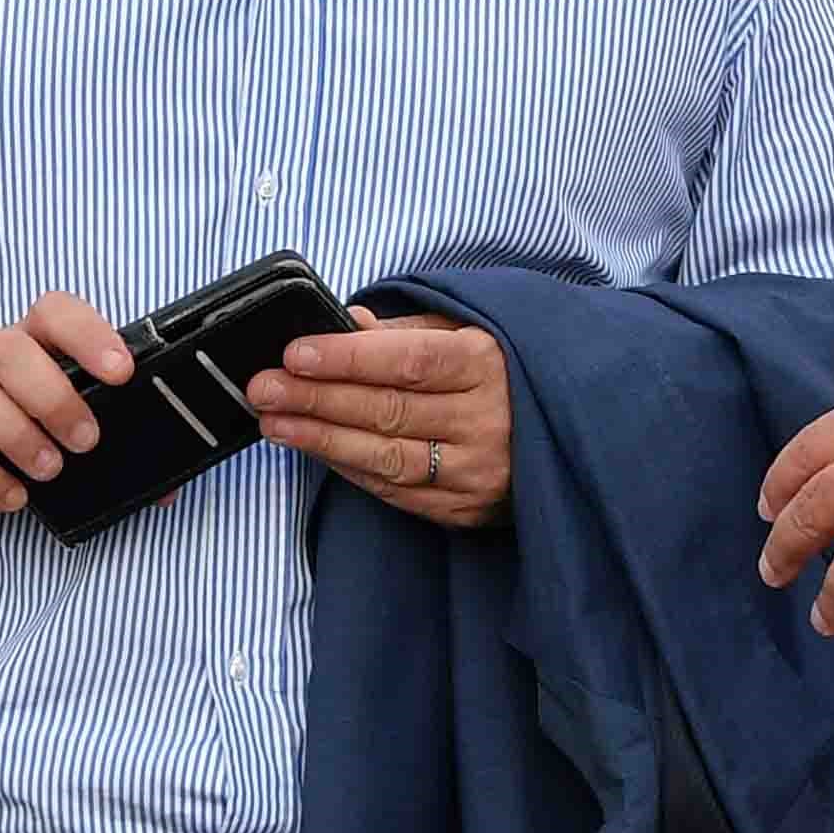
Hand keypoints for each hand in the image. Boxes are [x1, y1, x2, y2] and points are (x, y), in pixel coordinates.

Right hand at [0, 293, 137, 514]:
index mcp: (28, 341)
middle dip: (54, 396)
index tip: (122, 372)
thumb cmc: (4, 410)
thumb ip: (107, 438)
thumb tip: (166, 492)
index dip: (88, 335)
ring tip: (49, 470)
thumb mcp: (51, 410)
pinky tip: (12, 496)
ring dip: (15, 433)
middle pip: (9, 349)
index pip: (54, 312)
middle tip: (86, 441)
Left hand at [250, 307, 513, 529]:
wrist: (571, 434)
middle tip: (262, 388)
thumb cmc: (504, 374)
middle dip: (317, 399)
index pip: (408, 361)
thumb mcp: (468, 333)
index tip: (295, 353)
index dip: (348, 359)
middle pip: (388, 411)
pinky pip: (397, 492)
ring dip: (321, 439)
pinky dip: (350, 470)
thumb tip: (346, 323)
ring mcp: (477, 471)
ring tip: (273, 422)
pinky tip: (315, 449)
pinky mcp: (467, 509)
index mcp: (487, 364)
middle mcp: (487, 421)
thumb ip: (404, 330)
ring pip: (386, 458)